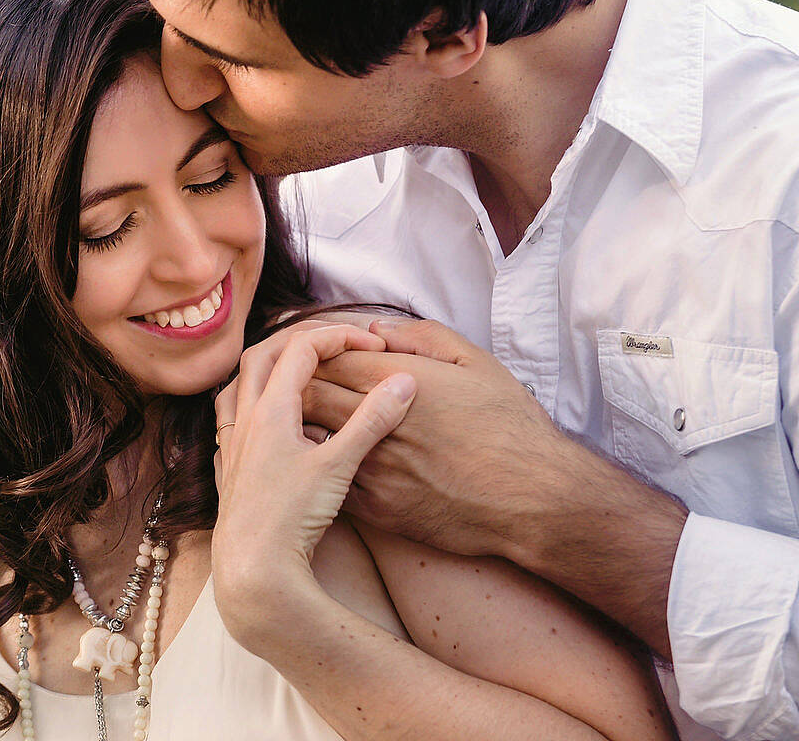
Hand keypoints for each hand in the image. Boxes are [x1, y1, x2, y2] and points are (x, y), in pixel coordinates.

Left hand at [211, 323, 415, 637]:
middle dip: (299, 339)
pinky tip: (268, 415)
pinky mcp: (230, 465)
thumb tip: (404, 381)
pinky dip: (252, 399)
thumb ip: (372, 421)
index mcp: (270, 408)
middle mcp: (244, 418)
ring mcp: (232, 441)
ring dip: (269, 366)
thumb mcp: (340, 466)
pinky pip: (232, 415)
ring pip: (241, 383)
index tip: (371, 345)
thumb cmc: (292, 517)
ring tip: (297, 368)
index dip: (338, 336)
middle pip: (262, 354)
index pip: (301, 347)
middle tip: (334, 341)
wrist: (253, 566)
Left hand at [301, 318, 573, 557]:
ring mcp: (373, 467)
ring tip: (303, 419)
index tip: (327, 358)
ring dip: (302, 425)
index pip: (329, 357)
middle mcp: (378, 422)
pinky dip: (319, 465)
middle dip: (301, 385)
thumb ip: (421, 336)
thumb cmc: (510, 425)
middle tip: (305, 385)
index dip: (319, 354)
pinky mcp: (375, 506)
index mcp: (399, 381)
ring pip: (309, 438)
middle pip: (309, 394)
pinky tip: (322, 460)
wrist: (534, 499)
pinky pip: (327, 479)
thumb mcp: (475, 362)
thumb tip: (375, 329)